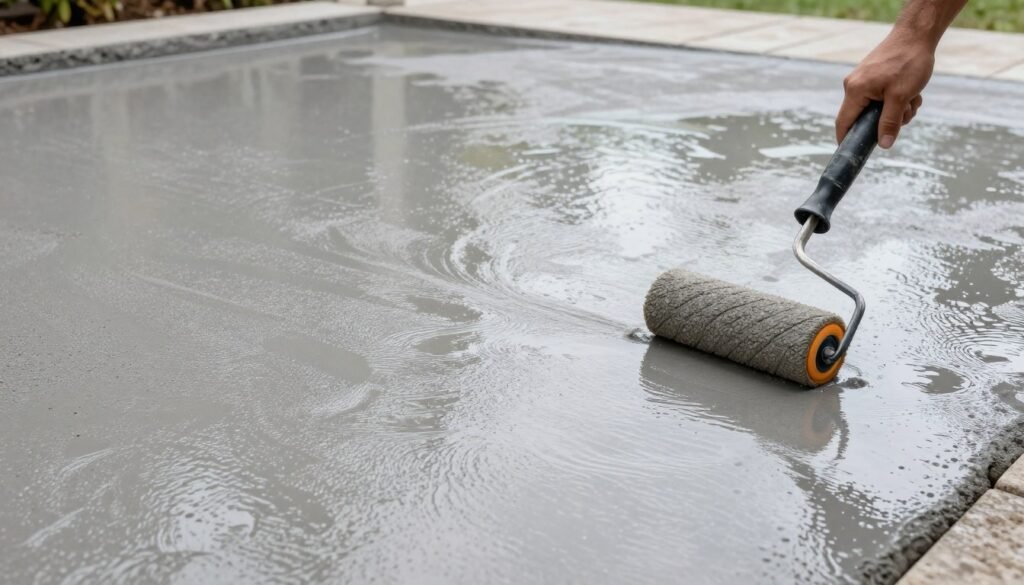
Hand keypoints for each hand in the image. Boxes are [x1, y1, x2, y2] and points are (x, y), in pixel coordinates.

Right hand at [835, 31, 934, 148]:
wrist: (916, 34)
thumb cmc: (908, 62)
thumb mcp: (901, 97)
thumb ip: (890, 122)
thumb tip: (883, 144)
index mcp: (855, 91)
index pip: (844, 123)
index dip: (847, 141)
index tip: (854, 154)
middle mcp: (854, 85)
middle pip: (863, 117)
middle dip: (887, 121)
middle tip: (906, 115)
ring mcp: (863, 80)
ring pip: (876, 107)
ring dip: (896, 110)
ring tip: (913, 100)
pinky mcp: (872, 76)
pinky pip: (881, 96)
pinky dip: (897, 99)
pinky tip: (911, 91)